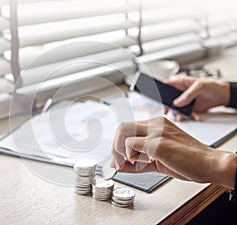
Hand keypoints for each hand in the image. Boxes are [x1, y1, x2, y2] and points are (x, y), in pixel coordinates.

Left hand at [111, 117, 235, 188]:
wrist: (210, 163)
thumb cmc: (188, 161)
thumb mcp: (157, 160)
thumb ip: (136, 162)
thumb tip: (117, 165)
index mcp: (157, 125)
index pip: (128, 128)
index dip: (119, 144)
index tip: (119, 159)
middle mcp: (155, 124)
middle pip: (122, 127)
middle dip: (115, 146)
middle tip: (118, 162)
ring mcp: (157, 131)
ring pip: (123, 131)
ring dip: (120, 150)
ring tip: (130, 162)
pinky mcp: (158, 142)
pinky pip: (131, 143)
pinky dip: (130, 155)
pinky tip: (141, 162)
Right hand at [163, 76, 229, 120]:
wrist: (222, 95)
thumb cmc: (212, 86)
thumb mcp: (199, 87)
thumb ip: (187, 94)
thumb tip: (177, 102)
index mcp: (181, 83)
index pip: (167, 85)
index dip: (160, 90)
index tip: (159, 98)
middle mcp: (181, 92)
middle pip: (168, 99)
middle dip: (167, 106)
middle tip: (167, 111)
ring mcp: (184, 101)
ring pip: (175, 108)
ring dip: (177, 114)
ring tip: (181, 117)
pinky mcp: (189, 108)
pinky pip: (185, 113)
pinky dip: (188, 116)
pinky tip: (194, 116)